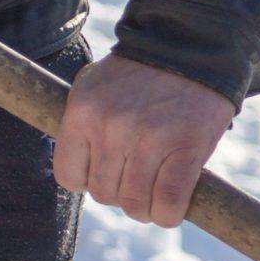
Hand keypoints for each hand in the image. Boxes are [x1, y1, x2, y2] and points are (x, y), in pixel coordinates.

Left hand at [54, 55, 232, 227]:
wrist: (190, 46)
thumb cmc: (141, 75)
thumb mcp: (96, 89)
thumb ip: (84, 127)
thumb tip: (82, 177)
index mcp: (82, 112)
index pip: (69, 177)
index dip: (88, 180)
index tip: (107, 171)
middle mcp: (110, 127)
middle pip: (104, 195)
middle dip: (122, 193)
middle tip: (139, 176)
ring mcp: (149, 140)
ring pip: (135, 206)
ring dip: (147, 208)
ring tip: (157, 189)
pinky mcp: (185, 149)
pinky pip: (168, 204)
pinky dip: (169, 214)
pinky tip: (173, 205)